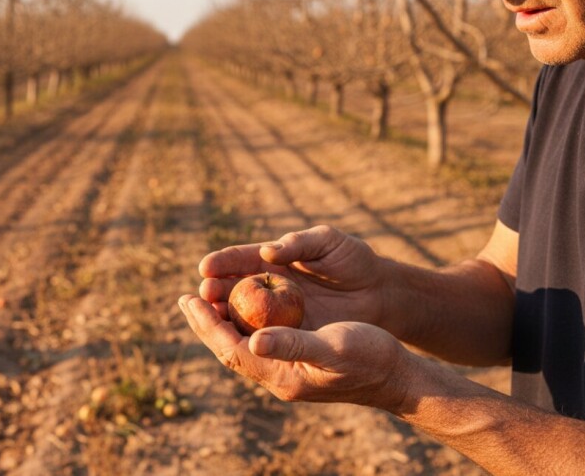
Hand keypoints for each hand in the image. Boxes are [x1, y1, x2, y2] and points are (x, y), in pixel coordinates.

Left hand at [178, 295, 410, 411]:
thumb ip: (293, 344)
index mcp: (281, 376)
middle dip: (206, 323)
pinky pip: (258, 342)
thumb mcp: (332, 347)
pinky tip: (238, 310)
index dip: (208, 325)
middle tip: (184, 298)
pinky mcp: (296, 362)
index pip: (230, 350)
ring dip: (221, 323)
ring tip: (202, 300)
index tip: (189, 299)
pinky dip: (242, 324)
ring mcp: (286, 371)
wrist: (396, 376)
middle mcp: (277, 376)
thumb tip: (254, 340)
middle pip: (229, 349)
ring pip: (241, 345)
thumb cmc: (370, 358)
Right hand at [199, 225, 387, 329]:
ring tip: (210, 317)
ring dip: (223, 317)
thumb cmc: (354, 260)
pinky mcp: (289, 334)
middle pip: (232, 288)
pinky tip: (237, 342)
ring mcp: (276, 312)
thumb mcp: (330, 243)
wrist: (381, 295)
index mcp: (272, 259)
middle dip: (214, 291)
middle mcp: (267, 286)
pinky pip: (262, 337)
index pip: (239, 259)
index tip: (205, 268)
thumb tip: (266, 252)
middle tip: (203, 295)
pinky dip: (247, 339)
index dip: (221, 263)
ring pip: (241, 315)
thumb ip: (299, 243)